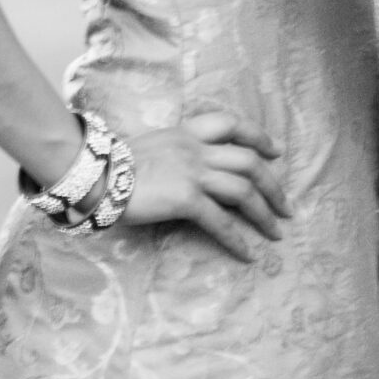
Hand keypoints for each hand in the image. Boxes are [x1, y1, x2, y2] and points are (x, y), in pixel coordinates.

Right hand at [113, 111, 291, 261]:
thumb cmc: (112, 165)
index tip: (275, 152)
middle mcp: (195, 149)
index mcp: (186, 133)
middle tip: (286, 207)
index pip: (232, 124)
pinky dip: (237, 239)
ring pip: (243, 190)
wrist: (93, 175)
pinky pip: (220, 221)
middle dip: (273, 185)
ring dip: (264, 213)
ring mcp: (192, 172)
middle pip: (249, 162)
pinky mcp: (185, 198)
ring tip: (276, 232)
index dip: (258, 138)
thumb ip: (174, 151)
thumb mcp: (150, 146)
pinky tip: (248, 254)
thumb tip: (186, 168)